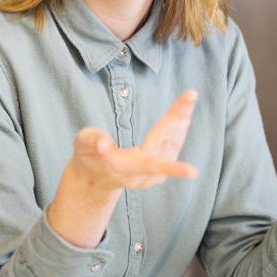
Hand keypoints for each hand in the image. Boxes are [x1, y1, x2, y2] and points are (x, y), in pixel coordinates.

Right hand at [48, 90, 197, 247]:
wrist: (94, 180)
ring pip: (173, 145)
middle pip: (166, 145)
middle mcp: (142, 174)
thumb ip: (93, 141)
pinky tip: (185, 113)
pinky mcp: (158, 171)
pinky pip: (173, 146)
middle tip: (191, 96)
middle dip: (179, 119)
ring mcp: (152, 174)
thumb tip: (105, 143)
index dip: (171, 168)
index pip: (150, 165)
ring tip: (189, 98)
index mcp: (124, 167)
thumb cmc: (87, 156)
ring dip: (183, 120)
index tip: (193, 171)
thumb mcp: (82, 144)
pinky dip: (180, 128)